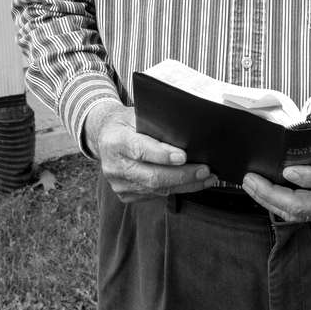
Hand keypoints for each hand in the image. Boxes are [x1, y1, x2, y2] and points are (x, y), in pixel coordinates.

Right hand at [87, 103, 213, 201]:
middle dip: (182, 175)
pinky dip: (176, 189)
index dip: (162, 155)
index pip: (140, 150)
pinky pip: (155, 195)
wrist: (103, 136)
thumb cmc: (124, 123)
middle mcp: (115, 166)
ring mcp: (119, 183)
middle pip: (152, 176)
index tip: (184, 156)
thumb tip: (185, 132)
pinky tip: (190, 183)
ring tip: (206, 177)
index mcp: (115, 141)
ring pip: (157, 189)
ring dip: (185, 185)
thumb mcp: (135, 114)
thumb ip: (154, 124)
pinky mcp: (125, 194)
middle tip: (204, 170)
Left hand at [241, 120, 310, 222]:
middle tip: (251, 178)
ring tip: (250, 184)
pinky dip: (277, 205)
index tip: (287, 171)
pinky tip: (261, 193)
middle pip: (304, 205)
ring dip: (270, 201)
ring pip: (297, 213)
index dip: (309, 179)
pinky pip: (298, 214)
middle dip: (274, 194)